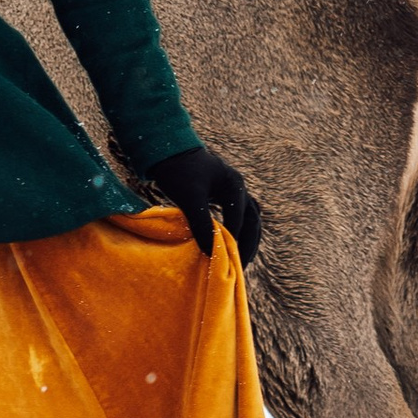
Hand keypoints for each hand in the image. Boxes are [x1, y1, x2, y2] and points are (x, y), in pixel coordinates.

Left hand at [145, 147, 259, 261]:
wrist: (165, 149)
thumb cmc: (177, 171)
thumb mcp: (189, 198)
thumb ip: (201, 223)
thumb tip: (210, 251)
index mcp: (234, 186)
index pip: (239, 220)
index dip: (235, 242)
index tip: (229, 262)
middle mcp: (237, 187)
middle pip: (252, 221)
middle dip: (248, 244)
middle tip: (241, 267)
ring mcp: (231, 189)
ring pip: (248, 218)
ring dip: (246, 238)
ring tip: (240, 260)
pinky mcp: (221, 193)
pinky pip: (237, 215)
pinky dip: (236, 230)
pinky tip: (230, 243)